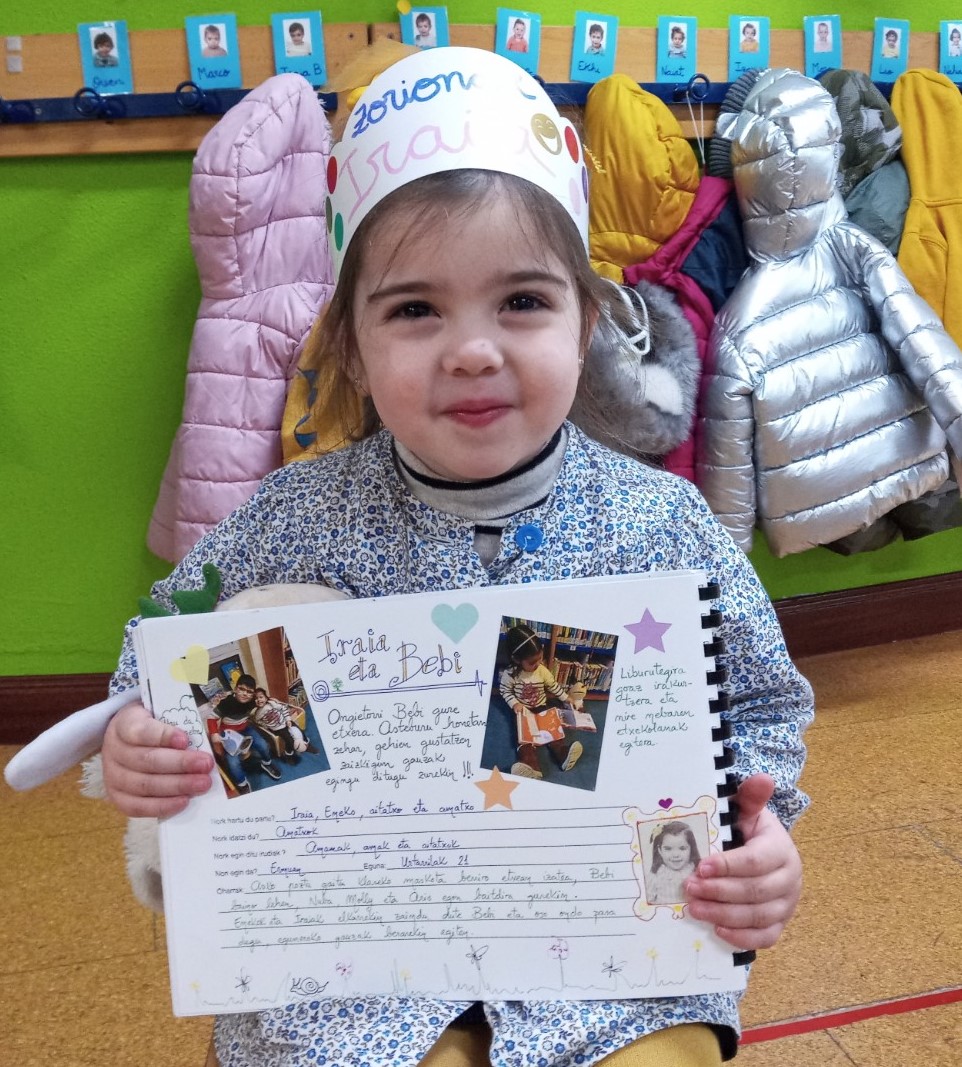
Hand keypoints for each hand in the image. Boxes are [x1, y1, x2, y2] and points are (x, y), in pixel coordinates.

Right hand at [101, 701, 214, 818]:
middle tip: (206, 765)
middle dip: (180, 764)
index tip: (185, 740)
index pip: (140, 731)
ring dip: (177, 786)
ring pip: (144, 785)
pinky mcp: (117, 797)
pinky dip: (162, 806)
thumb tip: (204, 738)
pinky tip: (184, 801)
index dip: (163, 736)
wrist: (126, 740)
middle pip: (147, 760)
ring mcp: (112, 776)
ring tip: (202, 784)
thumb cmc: (151, 725)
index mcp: (123, 724)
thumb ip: (177, 722)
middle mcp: (113, 751)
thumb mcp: (160, 713)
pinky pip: (137, 807)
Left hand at [684, 773, 801, 950]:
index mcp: (780, 849)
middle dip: (719, 891)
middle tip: (688, 888)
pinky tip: (716, 929)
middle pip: (755, 892)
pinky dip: (741, 937)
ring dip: (723, 914)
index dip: (728, 866)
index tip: (701, 865)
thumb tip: (762, 778)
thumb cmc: (750, 831)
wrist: (766, 852)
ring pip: (757, 916)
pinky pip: (764, 937)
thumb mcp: (748, 812)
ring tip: (693, 908)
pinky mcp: (780, 924)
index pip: (756, 861)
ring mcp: (787, 905)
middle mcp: (790, 879)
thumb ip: (750, 798)